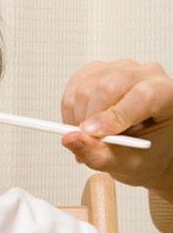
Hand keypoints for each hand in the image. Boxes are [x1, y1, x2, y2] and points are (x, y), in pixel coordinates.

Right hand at [60, 59, 172, 201]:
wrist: (142, 145)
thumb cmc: (147, 153)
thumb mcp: (129, 164)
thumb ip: (100, 155)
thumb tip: (71, 138)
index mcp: (167, 95)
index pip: (142, 96)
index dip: (115, 114)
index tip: (94, 134)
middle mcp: (146, 75)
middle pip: (108, 87)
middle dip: (89, 118)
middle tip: (86, 142)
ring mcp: (120, 69)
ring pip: (85, 87)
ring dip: (77, 117)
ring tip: (88, 138)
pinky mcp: (97, 70)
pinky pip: (74, 86)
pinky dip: (69, 109)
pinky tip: (81, 123)